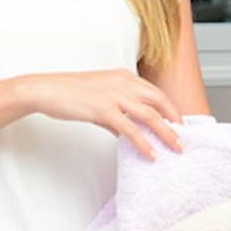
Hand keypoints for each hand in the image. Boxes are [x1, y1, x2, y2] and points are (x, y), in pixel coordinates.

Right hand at [25, 69, 182, 158]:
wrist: (46, 89)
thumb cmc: (69, 93)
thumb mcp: (99, 98)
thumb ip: (116, 114)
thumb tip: (126, 134)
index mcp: (124, 76)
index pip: (155, 92)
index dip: (170, 108)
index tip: (179, 124)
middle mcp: (123, 83)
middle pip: (160, 101)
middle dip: (175, 120)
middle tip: (183, 138)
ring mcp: (114, 95)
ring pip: (151, 115)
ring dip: (166, 133)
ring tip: (176, 148)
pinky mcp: (104, 110)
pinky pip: (130, 129)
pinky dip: (143, 142)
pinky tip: (150, 153)